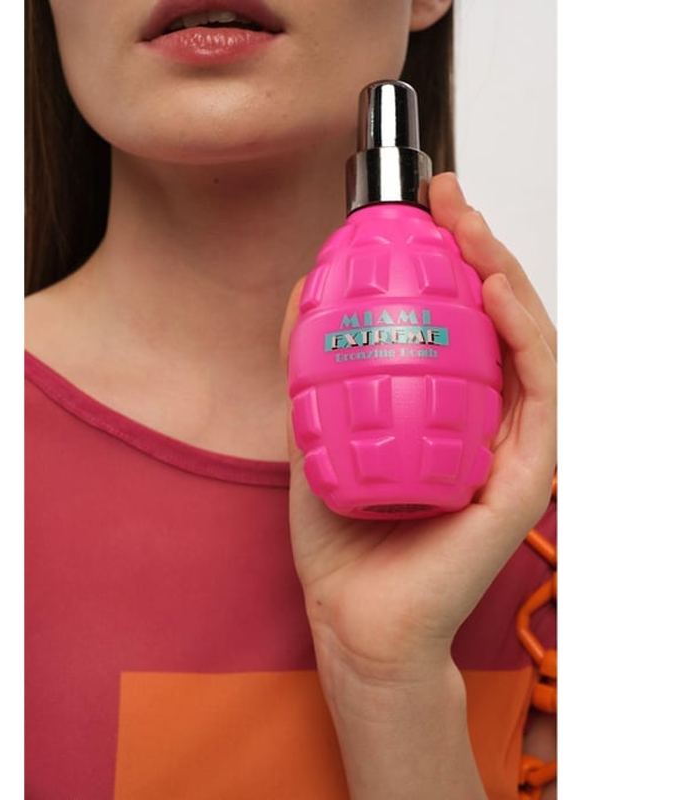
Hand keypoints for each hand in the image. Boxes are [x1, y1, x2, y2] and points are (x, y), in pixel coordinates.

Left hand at [281, 171, 556, 681]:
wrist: (354, 614)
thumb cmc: (342, 533)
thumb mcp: (312, 429)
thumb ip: (312, 365)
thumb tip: (302, 291)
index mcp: (442, 408)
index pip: (458, 319)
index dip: (445, 258)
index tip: (419, 210)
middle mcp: (483, 420)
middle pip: (496, 318)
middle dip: (477, 249)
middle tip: (447, 200)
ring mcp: (509, 446)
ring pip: (526, 343)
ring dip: (504, 275)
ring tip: (471, 228)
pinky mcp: (524, 478)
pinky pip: (537, 395)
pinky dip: (523, 336)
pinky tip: (497, 293)